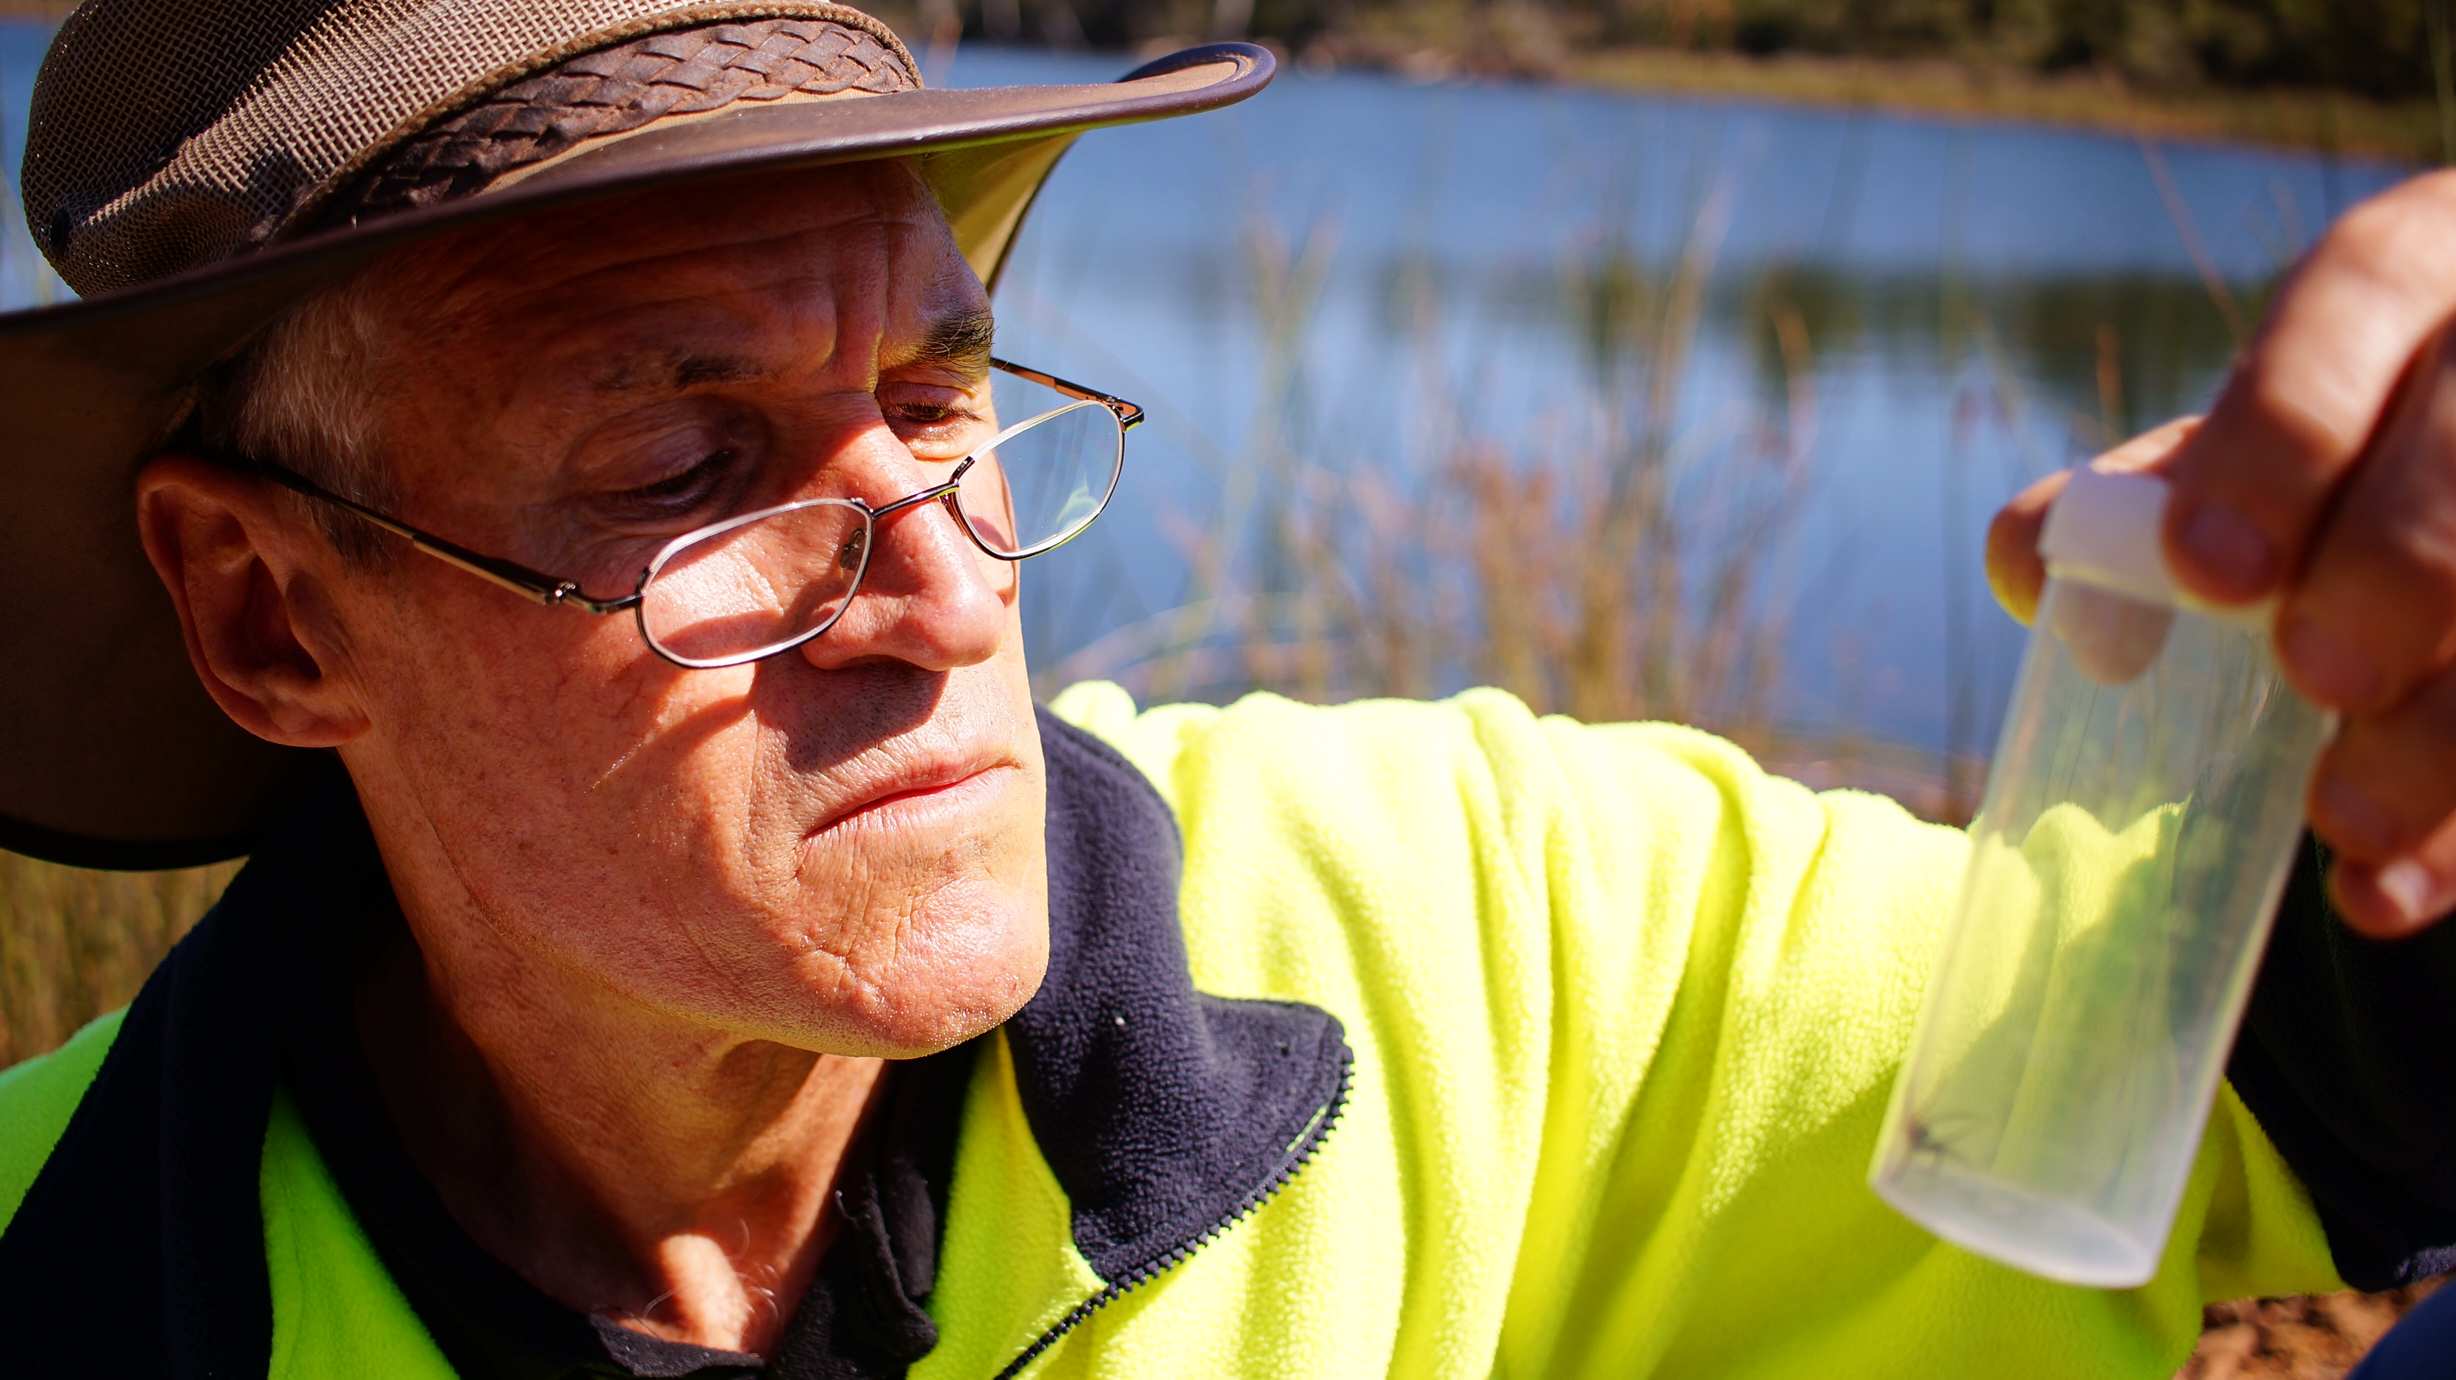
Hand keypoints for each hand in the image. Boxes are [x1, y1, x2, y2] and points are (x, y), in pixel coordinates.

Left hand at [1987, 171, 2455, 940]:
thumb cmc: (2354, 444)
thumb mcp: (2261, 447)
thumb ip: (2149, 494)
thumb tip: (2022, 561)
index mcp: (2416, 270)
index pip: (2362, 295)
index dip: (2284, 438)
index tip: (2211, 572)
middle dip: (2399, 566)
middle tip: (2317, 677)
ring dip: (2451, 725)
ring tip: (2348, 825)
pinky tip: (2400, 892)